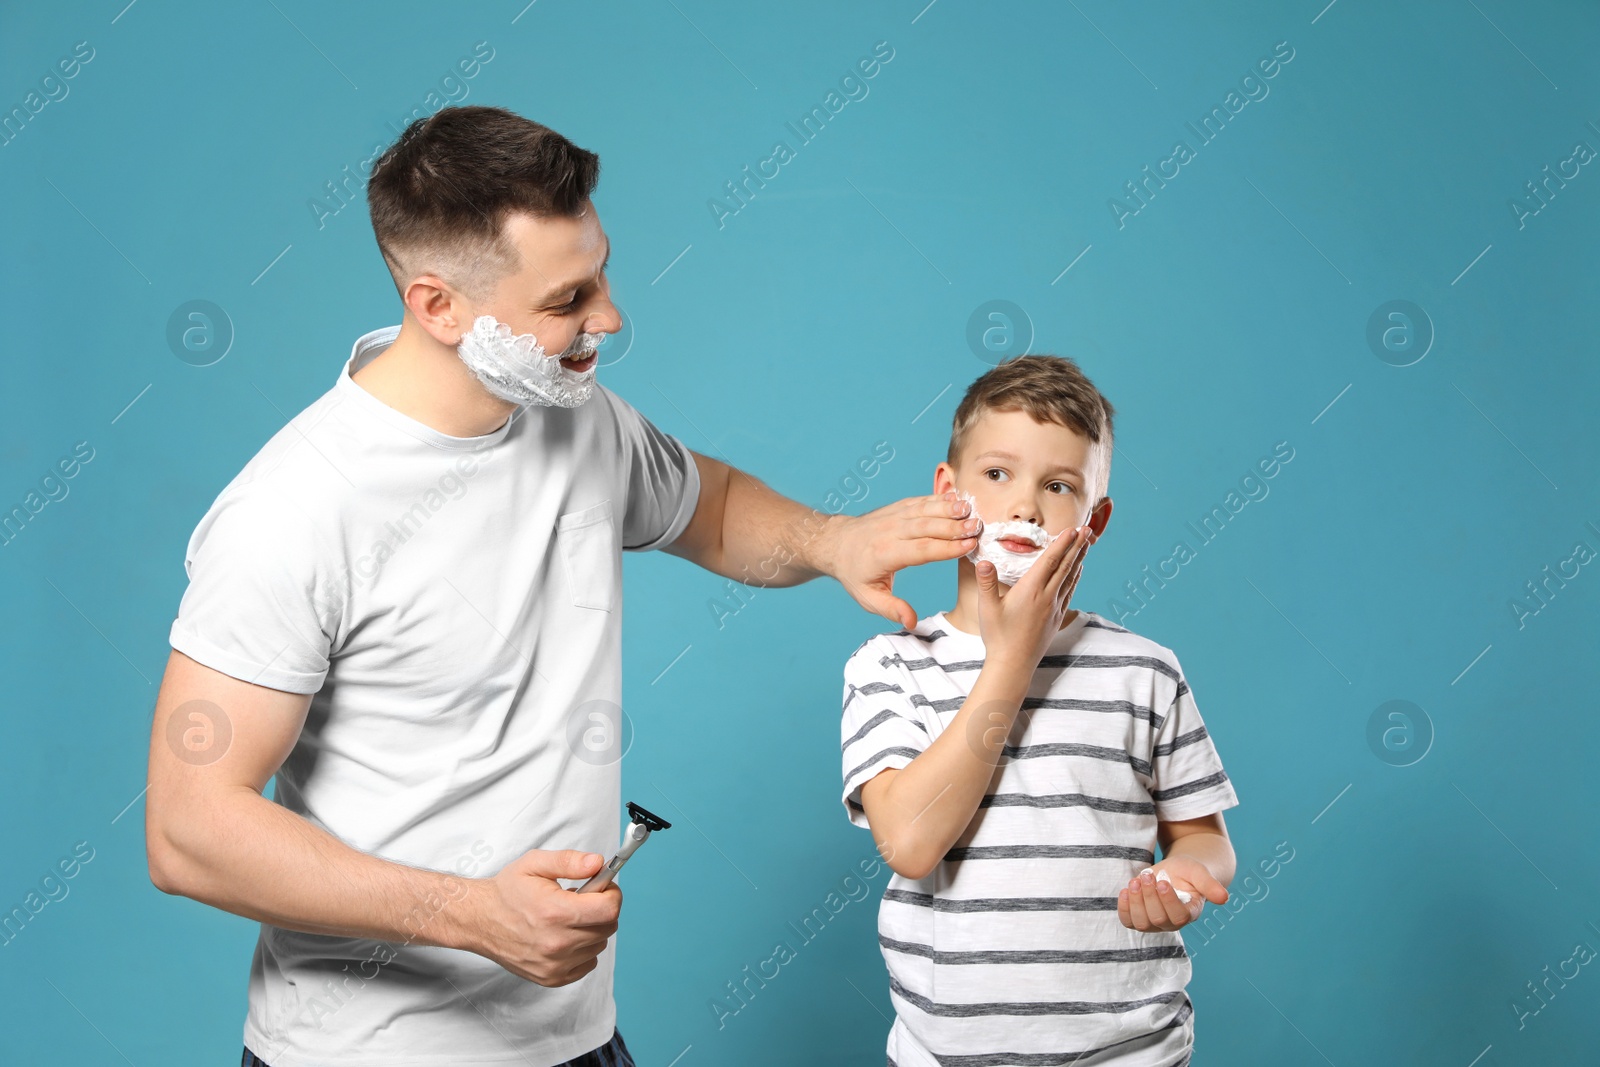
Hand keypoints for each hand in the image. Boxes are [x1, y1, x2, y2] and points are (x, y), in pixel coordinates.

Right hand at [468, 849, 621, 985]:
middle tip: (583, 899)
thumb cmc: (507, 891)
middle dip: (602, 909)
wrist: (479, 920)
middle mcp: (556, 943)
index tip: (603, 887)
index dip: (612, 894)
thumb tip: (598, 863)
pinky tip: (565, 935)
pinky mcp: (551, 978)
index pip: (609, 909)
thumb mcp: (535, 863)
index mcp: (555, 912)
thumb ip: (569, 860)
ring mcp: (554, 964)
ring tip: (568, 917)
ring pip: (599, 945)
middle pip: (608, 927)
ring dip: (591, 929)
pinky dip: (584, 949)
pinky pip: (588, 964)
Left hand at [826, 491, 980, 628]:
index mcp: (885, 554)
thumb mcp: (867, 597)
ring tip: (971, 509)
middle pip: (927, 527)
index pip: (921, 550)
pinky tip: (957, 498)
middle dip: (954, 526)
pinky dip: (939, 499)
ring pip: (925, 510)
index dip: (946, 548)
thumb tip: (911, 622)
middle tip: (978, 527)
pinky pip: (920, 501)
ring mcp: (894, 516)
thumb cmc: (855, 573)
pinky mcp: (898, 508)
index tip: (969, 546)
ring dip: (949, 508)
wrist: (836, 543)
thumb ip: (891, 609)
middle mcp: (891, 531)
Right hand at [974, 521, 1090, 671]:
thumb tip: (983, 561)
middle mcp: (1047, 597)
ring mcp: (1054, 608)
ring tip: (1086, 544)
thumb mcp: (987, 608)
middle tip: (1087, 529)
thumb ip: (987, 582)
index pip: (1050, 561)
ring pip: (1070, 578)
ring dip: (1079, 559)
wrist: (1013, 665)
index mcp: (1031, 591)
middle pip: (1065, 566)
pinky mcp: (1056, 618)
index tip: (1072, 529)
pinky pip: (1070, 592)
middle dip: (1077, 545)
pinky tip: (1078, 572)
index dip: (1062, 543)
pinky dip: (1075, 578)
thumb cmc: (998, 637)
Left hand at [1117, 857, 1228, 931]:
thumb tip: (1224, 898)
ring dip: (1135, 901)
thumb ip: (1210, 885)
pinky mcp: (1140, 918)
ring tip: (1135, 881)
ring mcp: (1154, 923)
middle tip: (1148, 874)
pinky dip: (1124, 908)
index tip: (1163, 881)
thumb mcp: (1199, 873)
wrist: (1175, 871)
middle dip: (1149, 895)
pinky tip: (1125, 891)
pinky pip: (1128, 921)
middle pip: (1157, 918)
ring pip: (1141, 922)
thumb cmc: (1189, 872)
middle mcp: (1172, 923)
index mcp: (1189, 913)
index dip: (1167, 900)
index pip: (1178, 916)